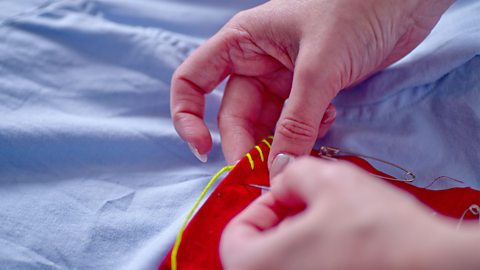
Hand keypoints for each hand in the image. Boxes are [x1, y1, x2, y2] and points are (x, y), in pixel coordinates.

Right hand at [170, 0, 452, 169]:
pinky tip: (331, 120)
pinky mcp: (312, 90)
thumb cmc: (355, 9)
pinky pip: (296, 124)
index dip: (188, 116)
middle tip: (268, 172)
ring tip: (309, 144)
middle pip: (236, 114)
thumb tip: (277, 168)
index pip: (193, 81)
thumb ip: (296, 120)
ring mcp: (284, 78)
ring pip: (268, 124)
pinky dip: (308, 132)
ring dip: (283, 142)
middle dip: (249, 144)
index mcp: (242, 42)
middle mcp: (257, 62)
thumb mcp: (319, 67)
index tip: (203, 149)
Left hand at [220, 157, 479, 269]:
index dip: (261, 206)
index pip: (236, 233)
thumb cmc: (378, 229)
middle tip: (310, 205)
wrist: (434, 267)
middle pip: (260, 251)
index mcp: (258, 266)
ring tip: (333, 222)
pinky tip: (345, 244)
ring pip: (285, 264)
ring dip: (301, 239)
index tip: (287, 195)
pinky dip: (316, 258)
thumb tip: (285, 181)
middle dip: (282, 221)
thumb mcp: (330, 180)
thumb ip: (293, 173)